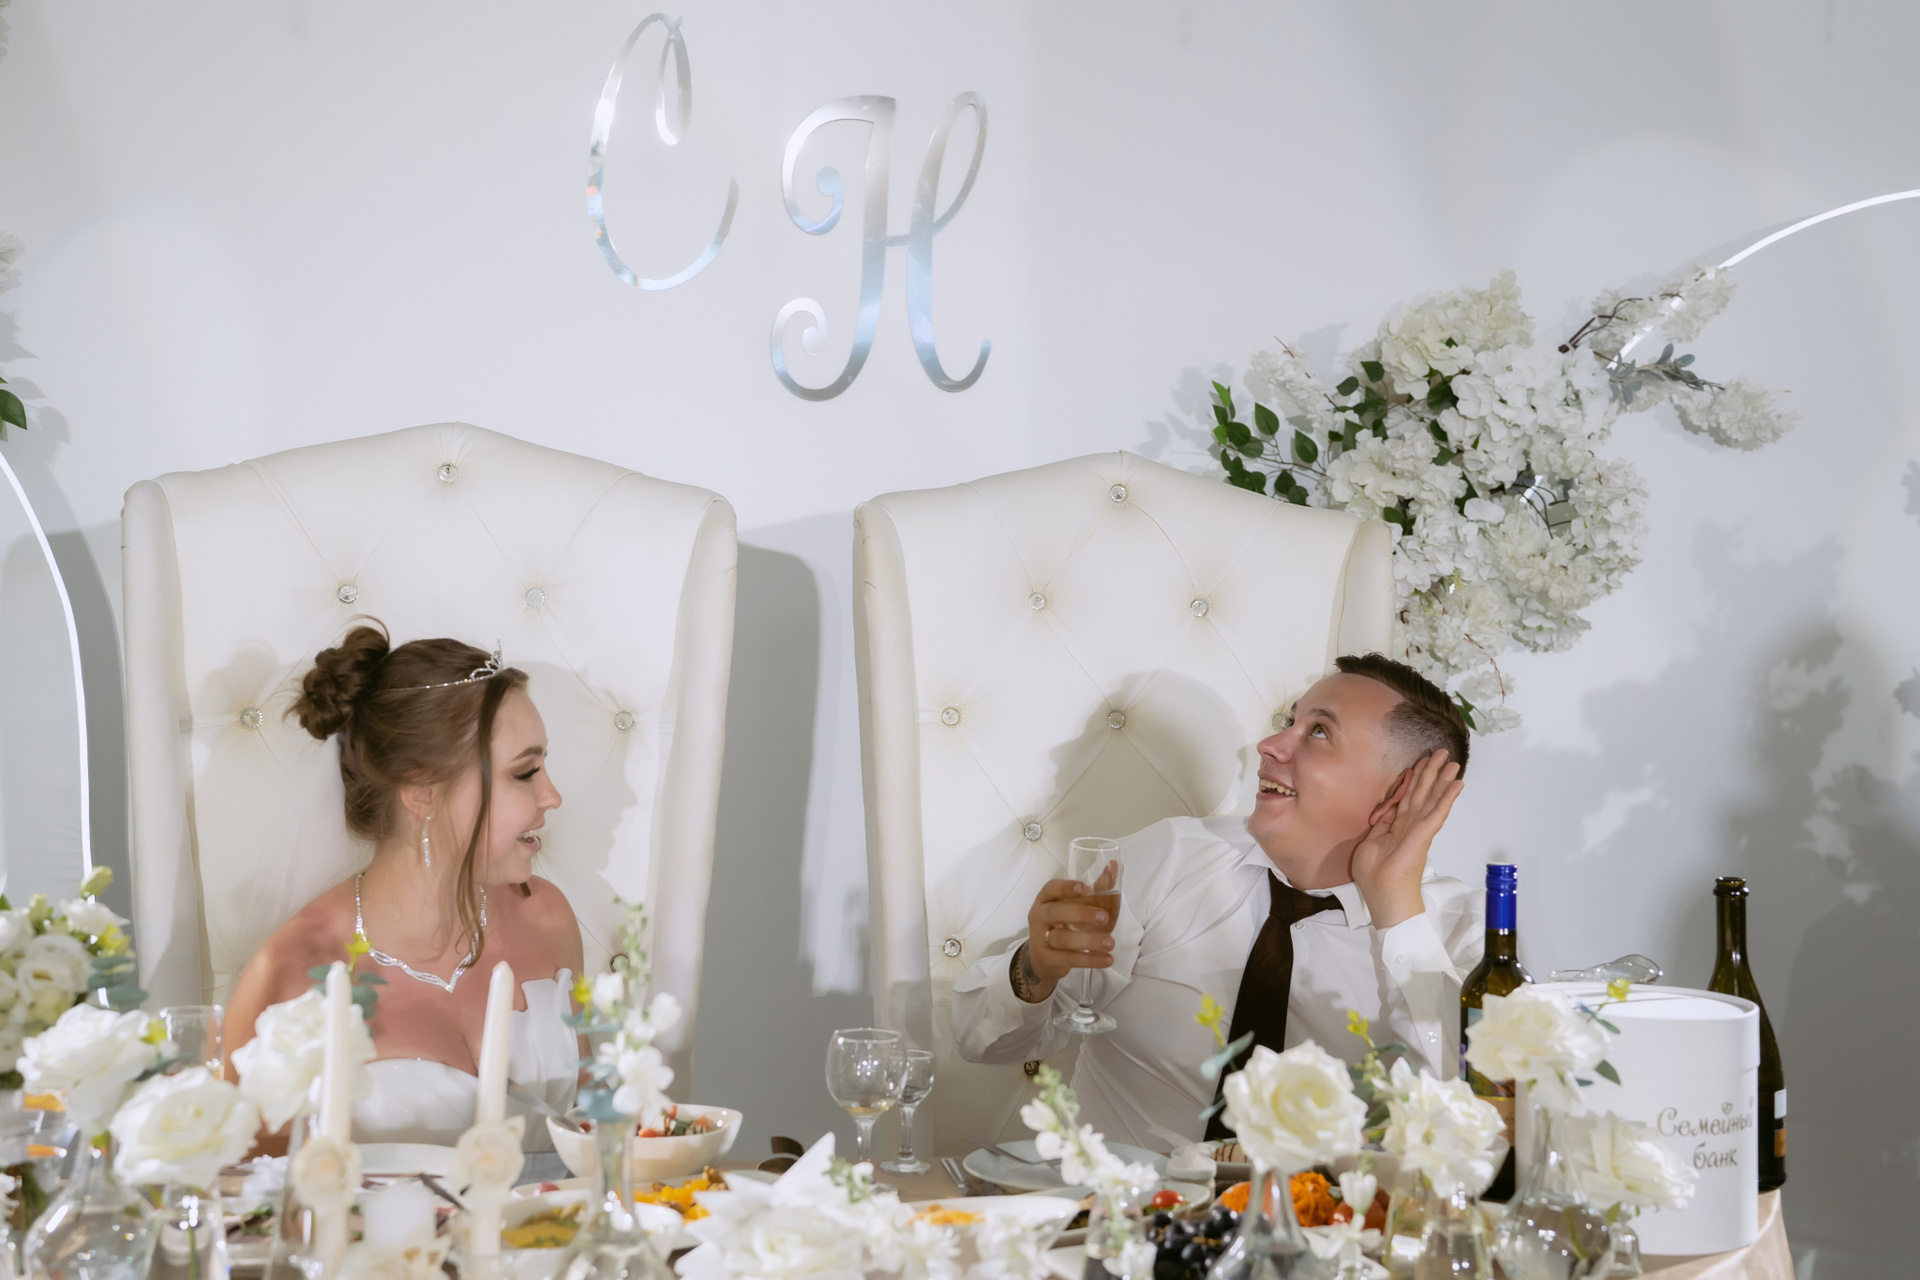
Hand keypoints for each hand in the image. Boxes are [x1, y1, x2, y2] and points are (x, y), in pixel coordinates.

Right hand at [1011, 876, 1116, 1002]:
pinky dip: (1089, 960)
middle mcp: (1038, 915)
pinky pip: (1068, 959)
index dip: (1066, 887)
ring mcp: (1039, 938)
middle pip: (1055, 912)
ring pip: (1062, 938)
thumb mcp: (1078, 905)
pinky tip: (1106, 959)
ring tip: (1110, 942)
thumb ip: (1097, 888)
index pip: (1051, 888)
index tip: (1085, 888)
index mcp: (1046, 898)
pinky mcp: (1046, 958)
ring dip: (1088, 940)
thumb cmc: (1064, 924)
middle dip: (1080, 914)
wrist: (1044, 957)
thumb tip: (1116, 866)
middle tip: (1105, 917)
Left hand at [1351, 749, 1463, 929]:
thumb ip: (1380, 825)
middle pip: (1422, 792)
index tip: (1419, 762)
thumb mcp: (1370, 842)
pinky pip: (1438, 810)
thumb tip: (1384, 812)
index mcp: (1396, 826)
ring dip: (1441, 778)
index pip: (1407, 796)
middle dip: (1431, 772)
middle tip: (1441, 753)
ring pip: (1432, 796)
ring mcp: (1419, 827)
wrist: (1382, 892)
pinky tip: (1458, 783)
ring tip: (1452, 761)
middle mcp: (1410, 823)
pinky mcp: (1425, 832)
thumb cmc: (1374, 874)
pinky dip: (1448, 796)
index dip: (1413, 779)